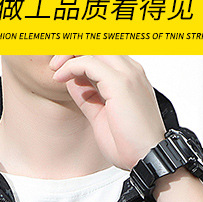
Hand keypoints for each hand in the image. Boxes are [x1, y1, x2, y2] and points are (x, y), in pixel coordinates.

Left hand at [48, 55, 165, 169]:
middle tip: (54, 64)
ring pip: (93, 47)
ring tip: (55, 69)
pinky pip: (89, 62)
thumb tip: (71, 81)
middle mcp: (130, 70)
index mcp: (129, 77)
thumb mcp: (101, 114)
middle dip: (72, 48)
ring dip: (69, 54)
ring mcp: (128, 74)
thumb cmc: (130, 143)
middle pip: (97, 43)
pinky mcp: (121, 83)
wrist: (147, 158)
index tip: (60, 66)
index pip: (101, 51)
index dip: (78, 54)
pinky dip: (70, 66)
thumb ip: (88, 96)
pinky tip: (59, 77)